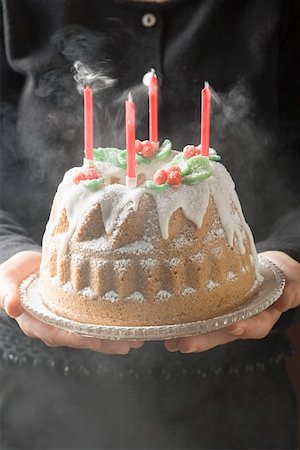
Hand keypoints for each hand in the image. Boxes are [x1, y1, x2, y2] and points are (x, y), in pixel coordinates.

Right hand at [0, 251, 143, 353]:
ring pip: (90, 335)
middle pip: (80, 339)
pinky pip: (92, 325)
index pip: (58, 334)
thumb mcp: (6, 279)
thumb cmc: (13, 274)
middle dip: (103, 343)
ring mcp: (64, 323)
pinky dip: (109, 327)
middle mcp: (52, 327)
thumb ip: (7, 293)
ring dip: (112, 339)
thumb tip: (11, 308)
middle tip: (127, 344)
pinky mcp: (74, 315)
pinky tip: (128, 329)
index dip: (77, 338)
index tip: (96, 339)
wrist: (23, 268)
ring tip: (135, 341)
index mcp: (35, 323)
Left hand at [165, 251, 299, 352]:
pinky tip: (168, 327)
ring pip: (208, 330)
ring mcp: (227, 316)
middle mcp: (242, 321)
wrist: (270, 270)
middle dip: (204, 340)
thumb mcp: (292, 281)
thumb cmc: (282, 278)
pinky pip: (200, 318)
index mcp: (262, 318)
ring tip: (170, 342)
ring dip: (189, 336)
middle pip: (223, 334)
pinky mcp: (215, 308)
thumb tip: (285, 298)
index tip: (233, 327)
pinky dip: (185, 323)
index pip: (254, 325)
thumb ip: (291, 289)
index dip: (244, 327)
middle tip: (184, 345)